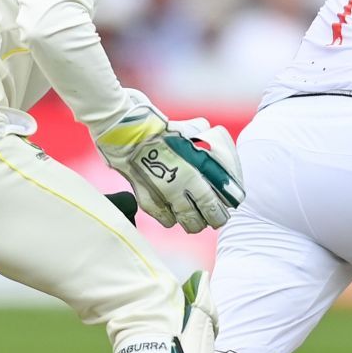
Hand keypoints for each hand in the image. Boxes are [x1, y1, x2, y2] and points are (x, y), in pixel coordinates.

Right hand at [94, 93, 243, 231]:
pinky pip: (163, 217)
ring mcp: (162, 196)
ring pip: (183, 221)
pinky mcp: (145, 198)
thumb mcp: (187, 130)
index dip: (222, 210)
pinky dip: (169, 218)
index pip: (215, 203)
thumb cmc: (158, 129)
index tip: (226, 210)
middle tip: (214, 219)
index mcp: (194, 172)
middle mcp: (179, 188)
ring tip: (195, 222)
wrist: (125, 132)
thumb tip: (208, 133)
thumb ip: (200, 138)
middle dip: (211, 220)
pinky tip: (173, 216)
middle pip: (202, 216)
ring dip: (192, 223)